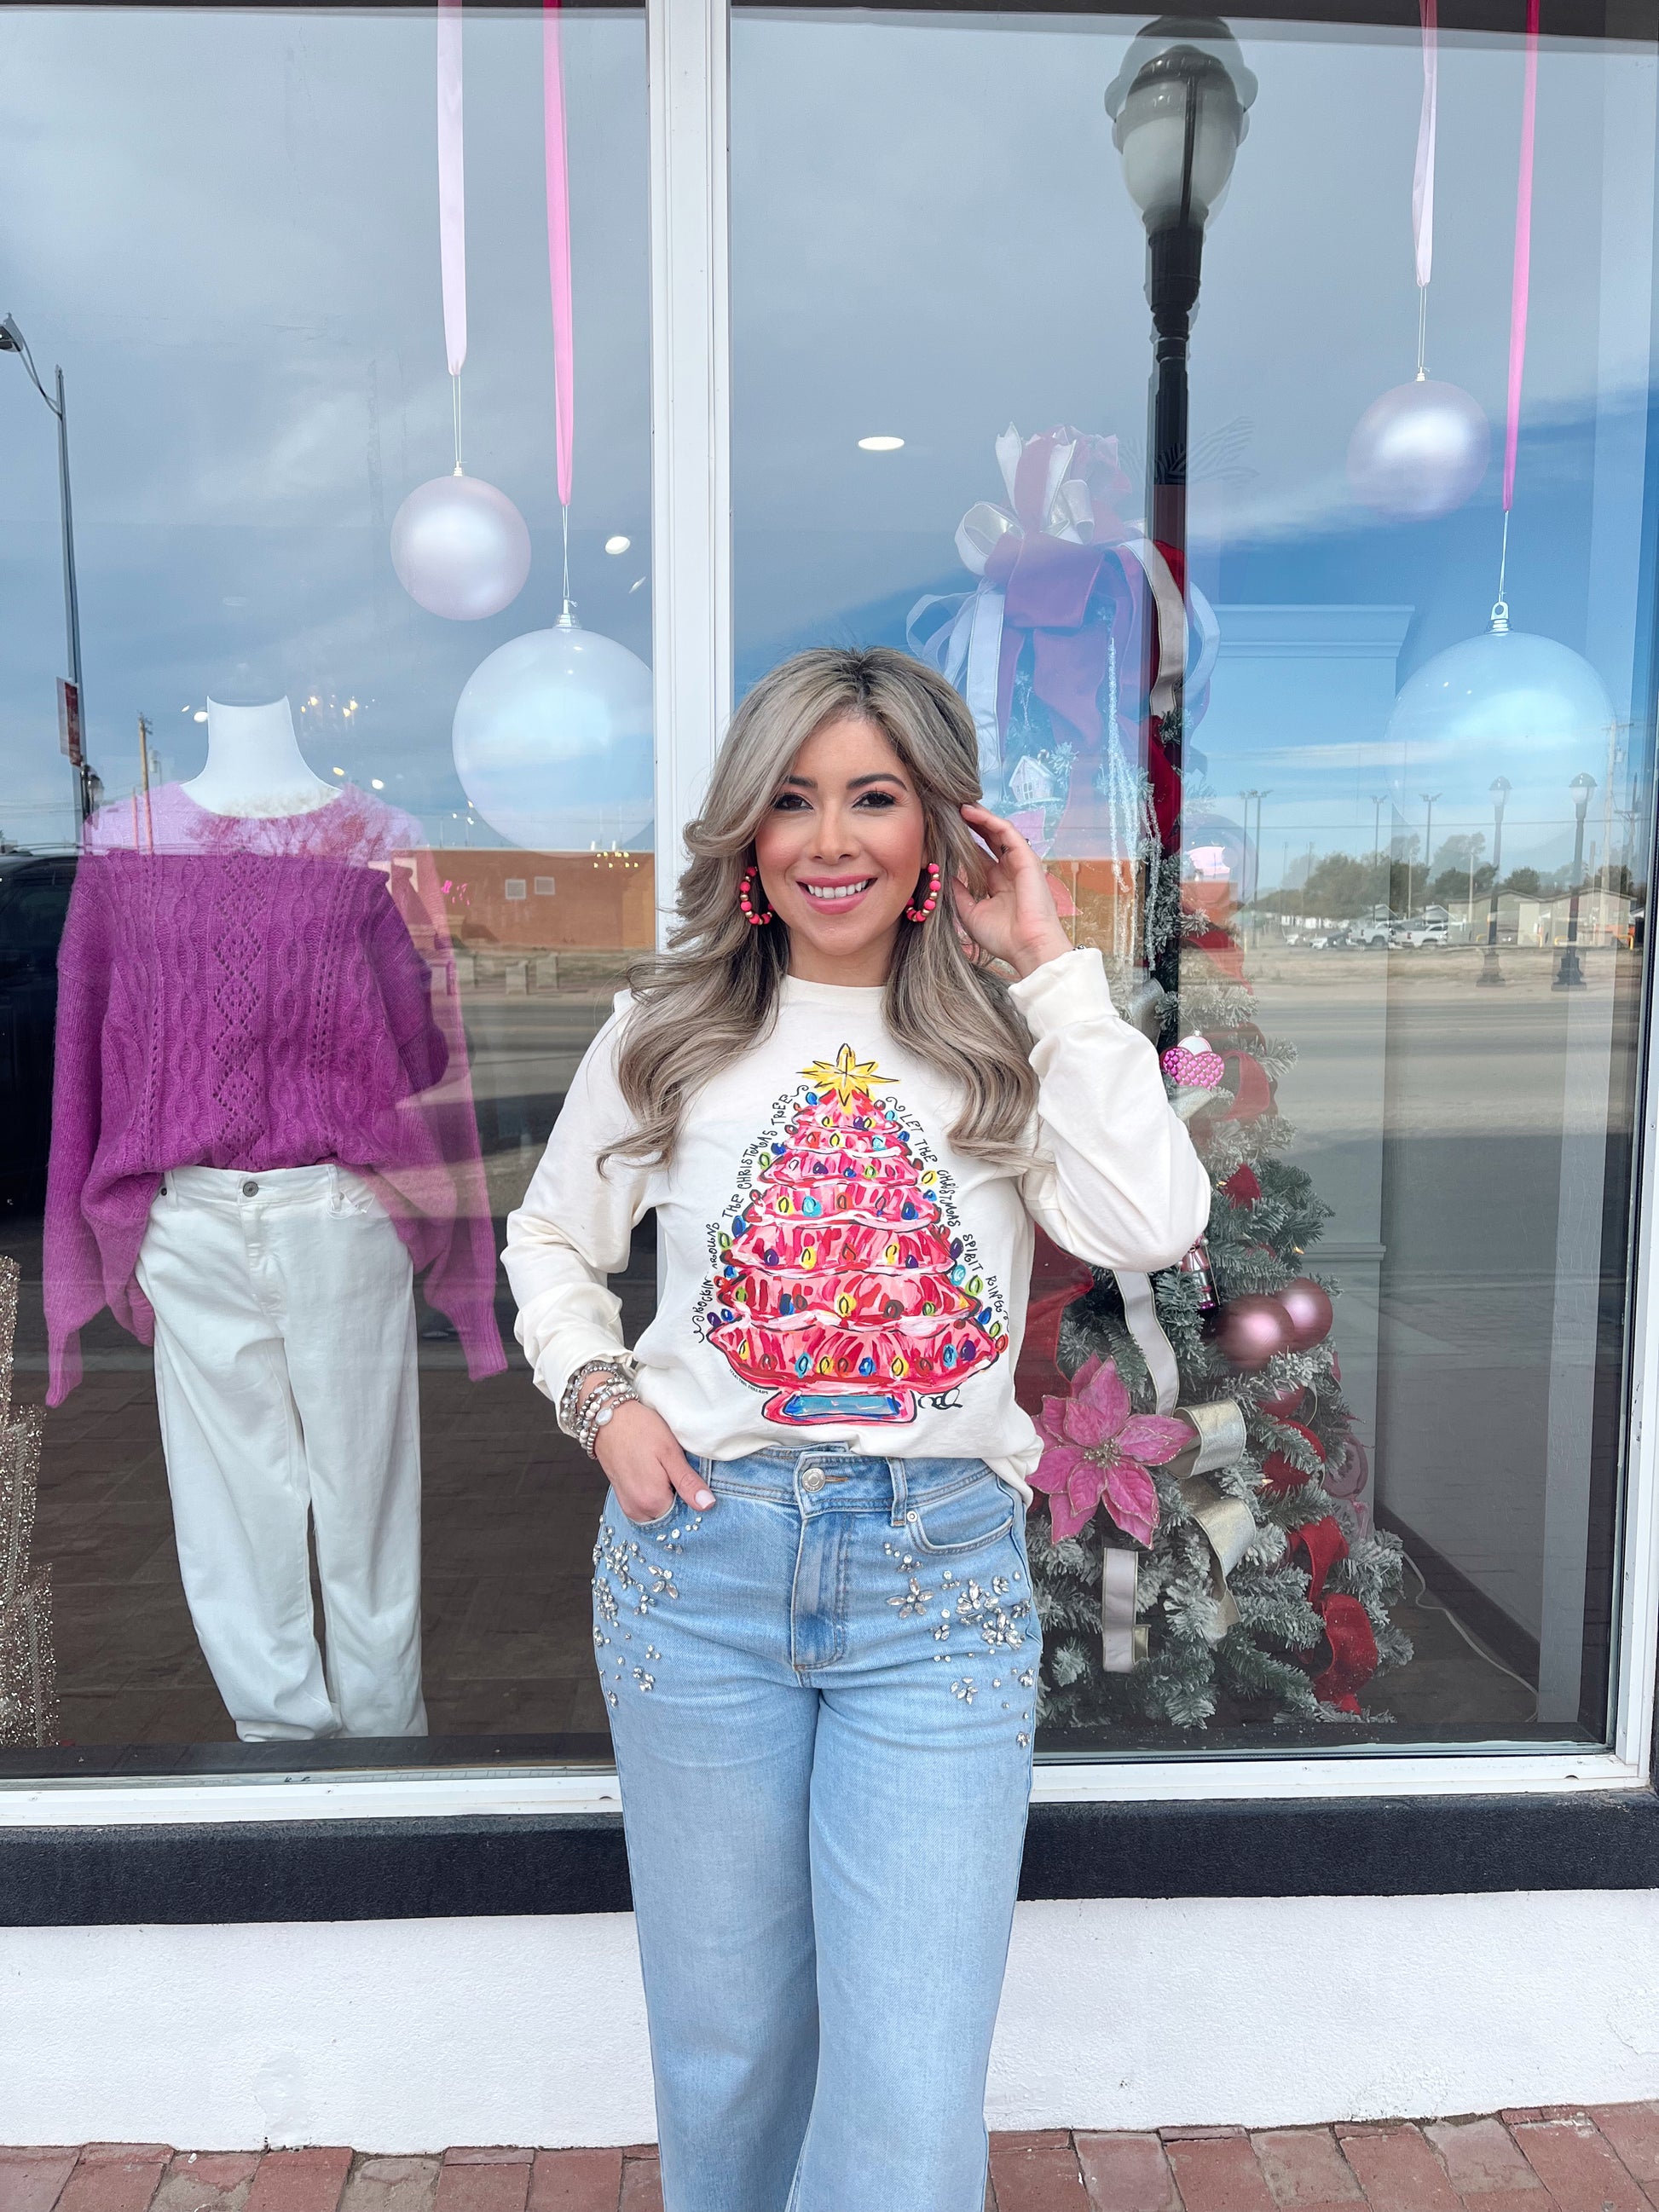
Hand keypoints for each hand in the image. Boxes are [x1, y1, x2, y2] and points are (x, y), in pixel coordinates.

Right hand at [589, 1393, 714, 1522]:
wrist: (607, 1417)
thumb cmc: (640, 1429)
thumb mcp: (670, 1452)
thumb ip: (688, 1482)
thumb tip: (708, 1505)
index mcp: (652, 1502)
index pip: (686, 1515)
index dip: (693, 1499)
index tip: (693, 1480)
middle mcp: (637, 1510)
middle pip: (671, 1515)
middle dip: (680, 1499)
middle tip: (680, 1472)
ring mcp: (627, 1505)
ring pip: (658, 1510)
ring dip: (667, 1496)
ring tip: (667, 1471)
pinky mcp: (622, 1496)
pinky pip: (645, 1505)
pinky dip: (654, 1494)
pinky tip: (656, 1474)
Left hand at [953, 804, 1072, 978]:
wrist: (1026, 947)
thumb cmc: (1002, 937)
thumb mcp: (970, 913)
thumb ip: (958, 892)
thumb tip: (943, 875)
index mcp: (997, 884)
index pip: (979, 855)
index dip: (963, 841)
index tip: (944, 831)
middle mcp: (1009, 871)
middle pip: (988, 839)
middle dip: (971, 824)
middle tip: (951, 811)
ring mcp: (1019, 863)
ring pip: (997, 831)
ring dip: (979, 817)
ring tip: (958, 805)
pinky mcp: (1026, 858)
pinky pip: (1007, 832)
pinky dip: (989, 820)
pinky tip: (971, 812)